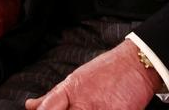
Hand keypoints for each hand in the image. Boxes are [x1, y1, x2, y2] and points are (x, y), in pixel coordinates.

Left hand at [25, 39, 160, 109]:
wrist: (137, 63)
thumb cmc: (107, 70)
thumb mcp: (76, 78)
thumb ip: (53, 96)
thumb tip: (31, 106)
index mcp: (69, 91)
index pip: (47, 109)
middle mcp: (83, 102)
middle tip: (74, 109)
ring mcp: (101, 109)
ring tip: (90, 107)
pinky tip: (103, 109)